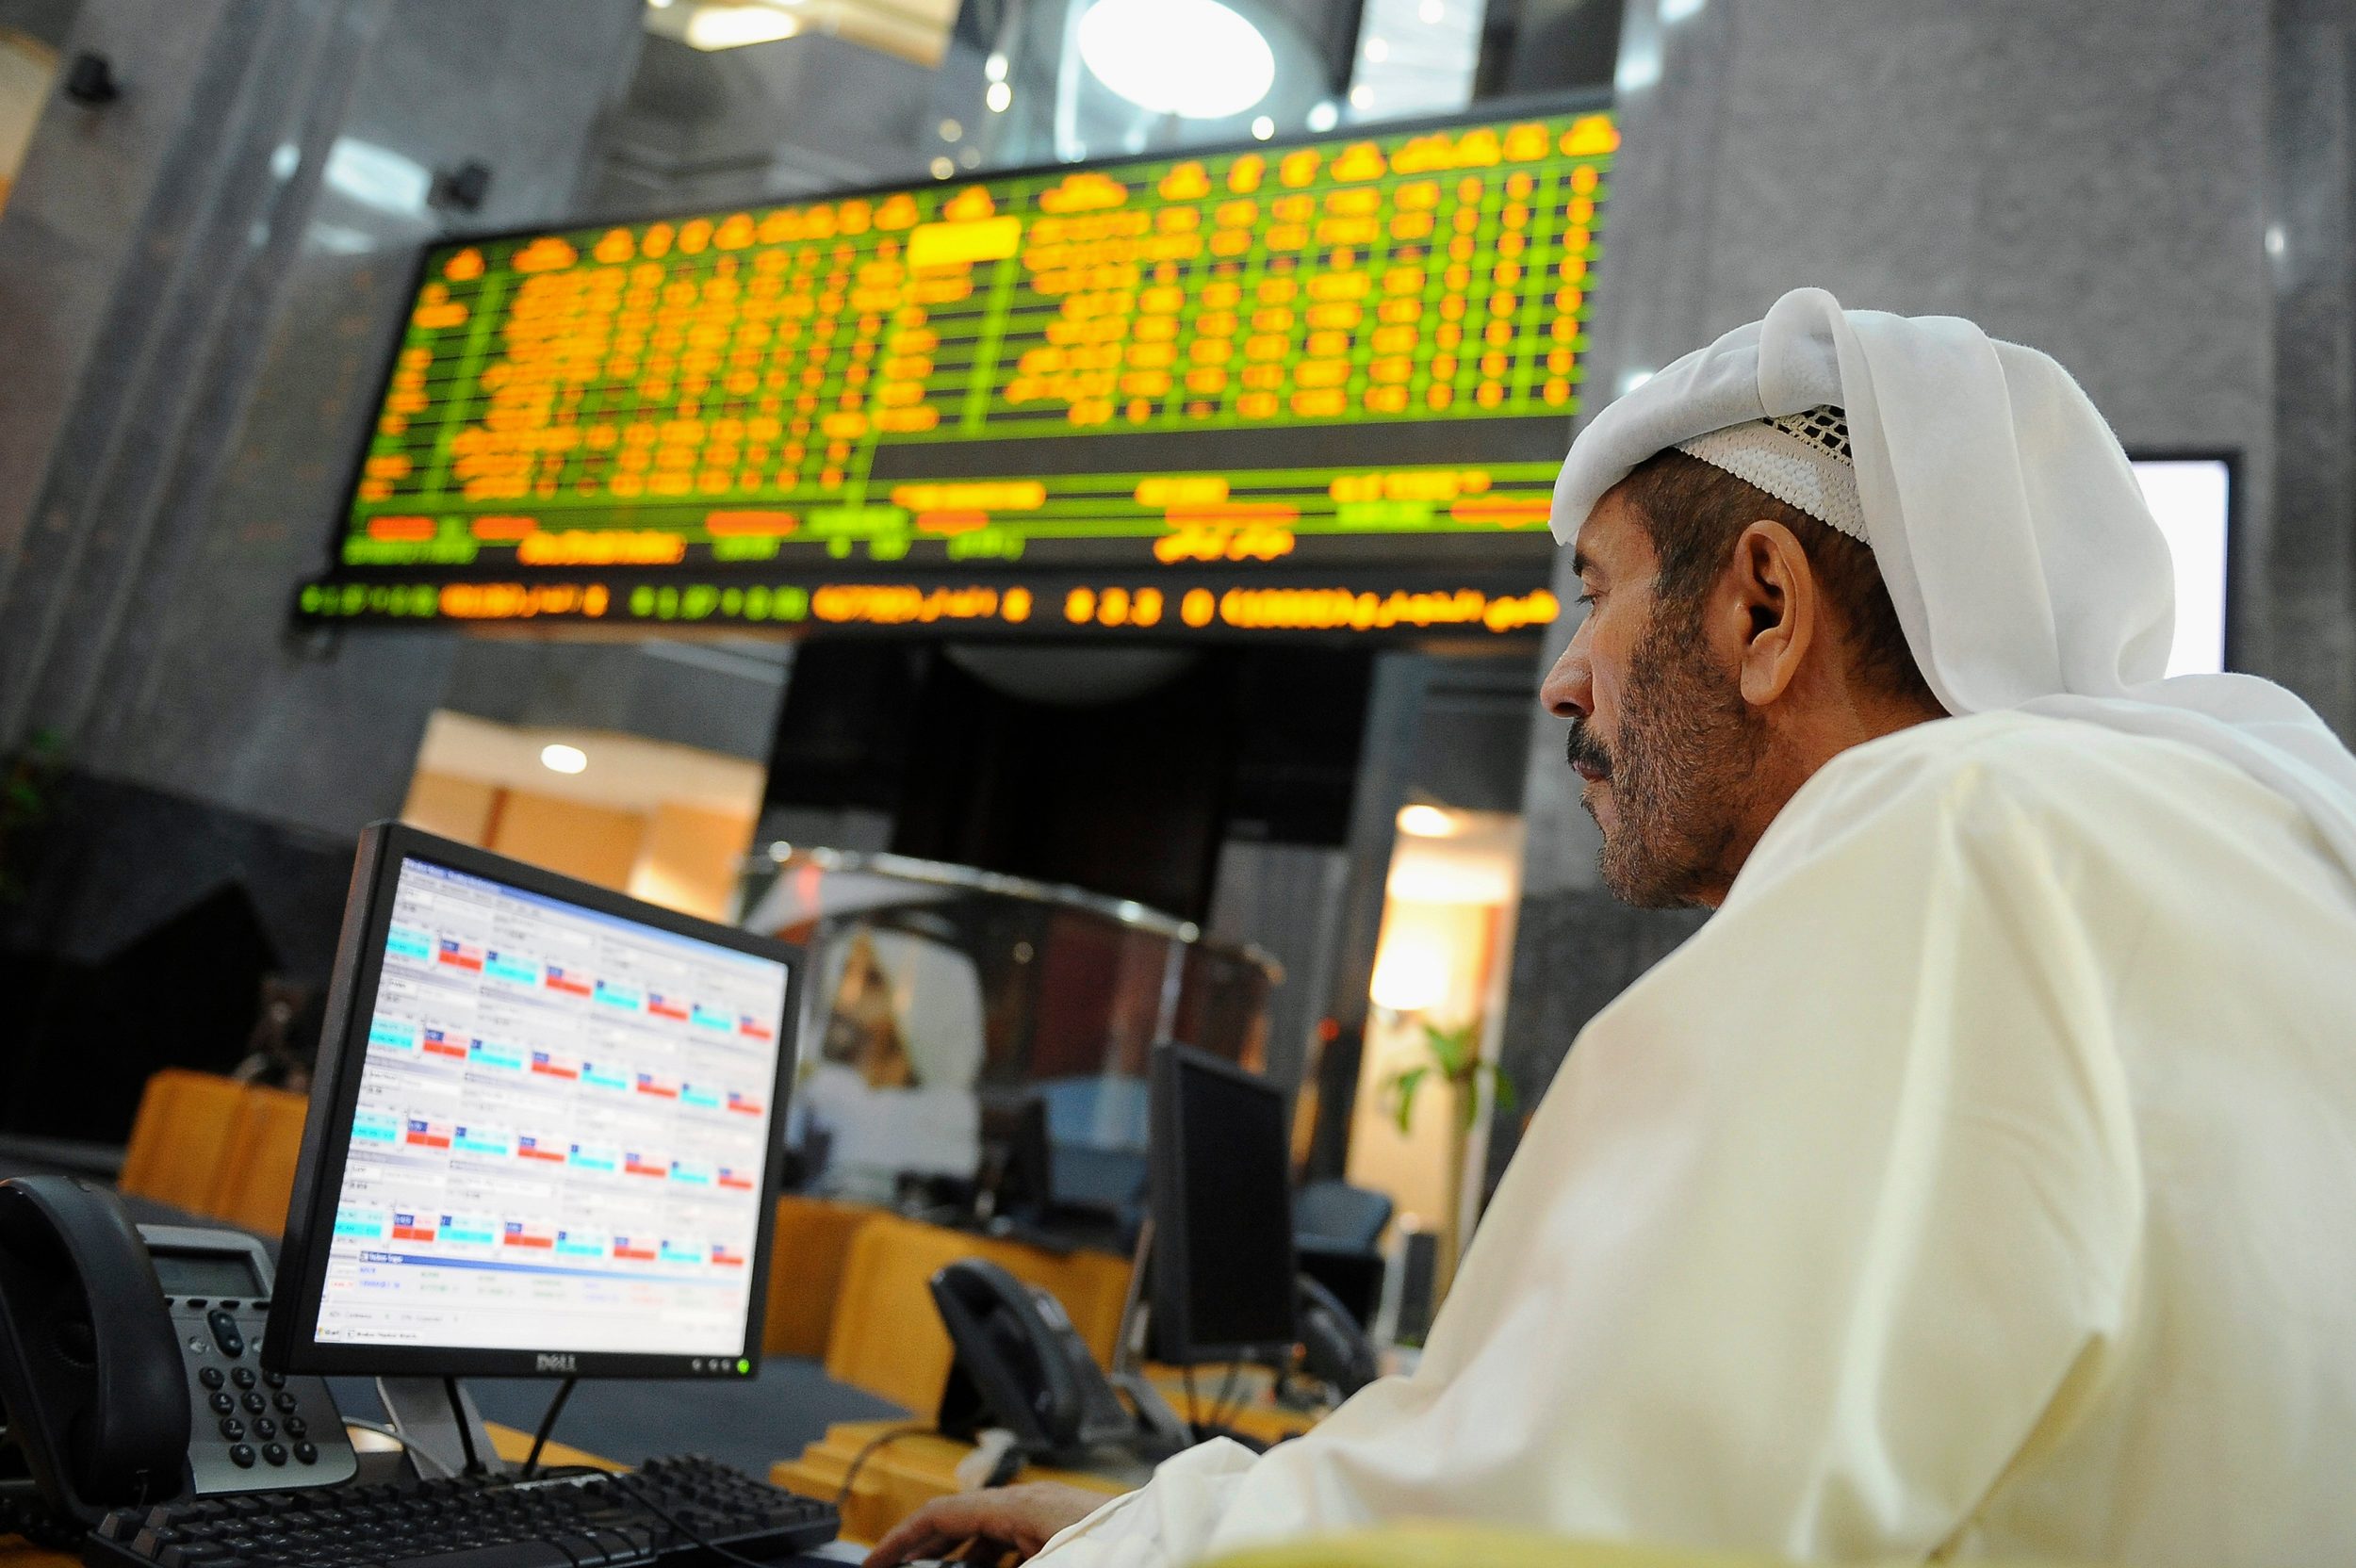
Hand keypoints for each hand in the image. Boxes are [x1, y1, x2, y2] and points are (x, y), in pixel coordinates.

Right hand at [862, 1481, 1105, 1565]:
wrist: (1176, 1550)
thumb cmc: (1118, 1554)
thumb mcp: (1040, 1566)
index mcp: (1022, 1505)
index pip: (943, 1513)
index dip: (901, 1540)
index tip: (873, 1564)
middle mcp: (1039, 1505)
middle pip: (967, 1524)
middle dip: (931, 1553)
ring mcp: (1060, 1520)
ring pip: (997, 1539)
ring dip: (967, 1564)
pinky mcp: (1079, 1536)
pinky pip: (1025, 1547)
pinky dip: (1000, 1565)